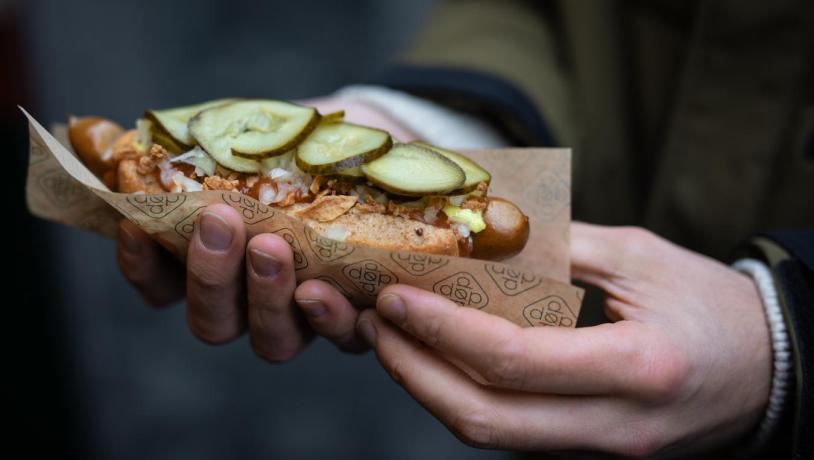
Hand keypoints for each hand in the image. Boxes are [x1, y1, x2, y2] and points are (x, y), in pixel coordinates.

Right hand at [114, 95, 416, 357]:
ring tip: (274, 246)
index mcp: (218, 262)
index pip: (161, 283)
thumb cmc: (305, 148)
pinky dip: (333, 320)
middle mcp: (254, 300)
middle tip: (221, 221)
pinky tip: (327, 287)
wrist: (380, 152)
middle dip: (210, 275)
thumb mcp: (256, 135)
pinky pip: (342, 340)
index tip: (135, 224)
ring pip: (273, 342)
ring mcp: (305, 315)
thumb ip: (209, 142)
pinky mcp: (357, 317)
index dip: (141, 264)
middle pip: (213, 321)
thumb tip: (133, 131)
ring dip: (266, 298)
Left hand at [353, 223, 771, 456]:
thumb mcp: (642, 258)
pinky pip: (511, 432)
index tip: (397, 297)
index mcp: (635, 367)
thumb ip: (559, 245)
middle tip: (377, 323)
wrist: (771, 372)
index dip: (442, 329)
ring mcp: (599, 448)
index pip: (512, 361)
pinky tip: (438, 360)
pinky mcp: (587, 451)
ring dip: (429, 389)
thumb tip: (482, 231)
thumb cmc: (714, 307)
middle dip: (414, 372)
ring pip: (491, 434)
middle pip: (484, 418)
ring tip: (393, 339)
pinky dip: (463, 397)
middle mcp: (612, 424)